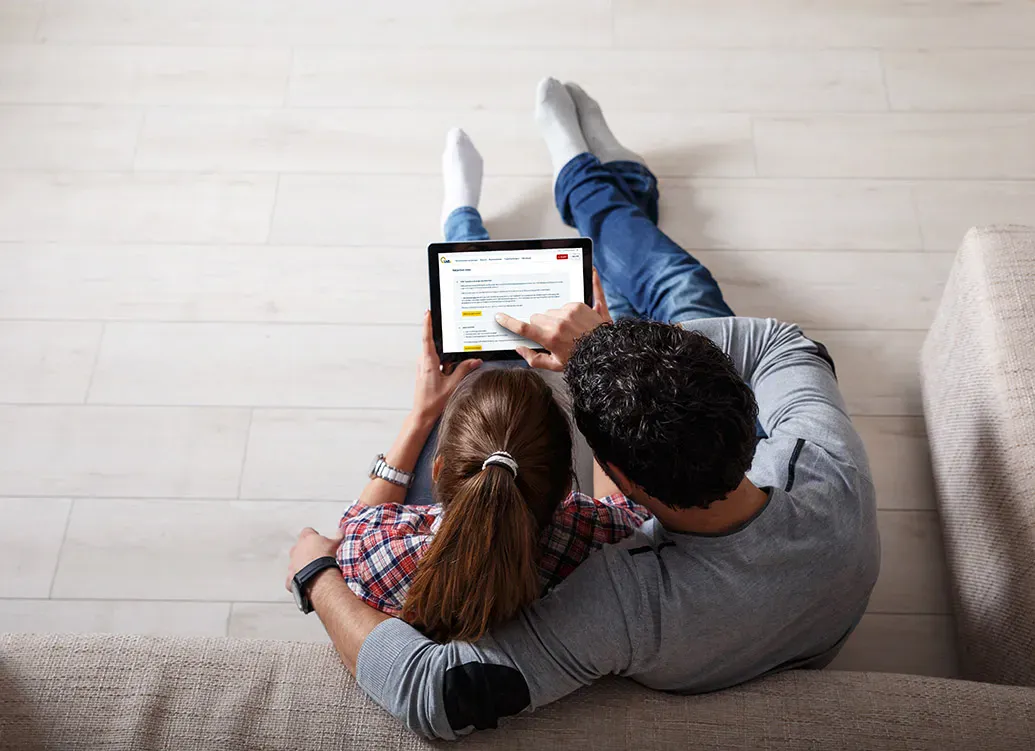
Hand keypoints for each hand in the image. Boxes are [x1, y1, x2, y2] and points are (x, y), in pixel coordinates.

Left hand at [285, 527, 342, 592]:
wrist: (317, 573)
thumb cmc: (324, 557)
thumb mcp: (335, 543)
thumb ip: (338, 535)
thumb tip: (341, 531)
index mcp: (306, 537)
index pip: (307, 531)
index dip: (314, 536)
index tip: (319, 541)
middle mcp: (296, 548)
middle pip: (299, 546)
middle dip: (306, 550)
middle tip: (316, 555)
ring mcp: (292, 561)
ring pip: (295, 561)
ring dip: (302, 563)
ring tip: (313, 568)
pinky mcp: (290, 574)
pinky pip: (293, 575)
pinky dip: (298, 577)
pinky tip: (307, 579)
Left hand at [412, 310, 481, 420]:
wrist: (422, 414)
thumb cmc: (433, 401)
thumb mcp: (453, 384)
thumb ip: (464, 369)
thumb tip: (475, 360)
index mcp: (428, 361)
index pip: (427, 337)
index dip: (427, 323)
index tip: (428, 312)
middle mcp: (423, 361)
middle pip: (439, 348)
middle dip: (449, 354)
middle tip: (451, 368)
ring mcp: (423, 365)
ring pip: (439, 356)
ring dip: (447, 364)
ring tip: (448, 378)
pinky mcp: (425, 370)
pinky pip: (438, 363)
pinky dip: (445, 367)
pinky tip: (447, 379)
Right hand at [495, 270, 611, 370]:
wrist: (605, 351)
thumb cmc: (580, 360)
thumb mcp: (556, 366)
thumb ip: (534, 358)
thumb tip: (519, 349)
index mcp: (550, 337)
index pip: (523, 328)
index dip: (509, 322)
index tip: (500, 316)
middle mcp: (557, 322)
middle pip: (537, 318)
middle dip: (541, 325)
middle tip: (553, 336)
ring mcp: (568, 312)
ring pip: (550, 311)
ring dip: (554, 318)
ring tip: (568, 331)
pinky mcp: (578, 305)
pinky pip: (564, 305)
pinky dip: (567, 312)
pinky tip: (575, 322)